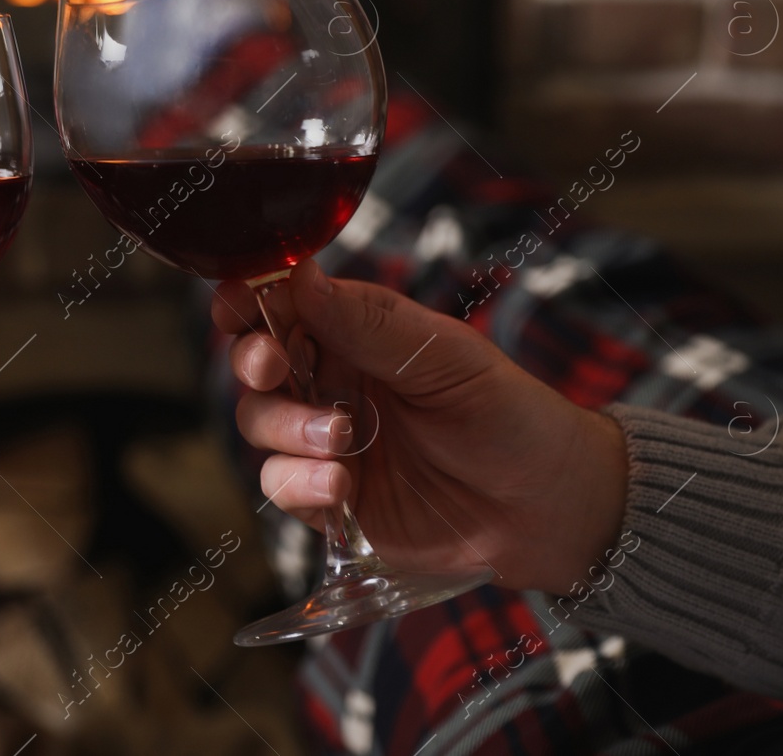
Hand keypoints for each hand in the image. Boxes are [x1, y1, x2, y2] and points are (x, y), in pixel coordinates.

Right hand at [213, 260, 627, 593]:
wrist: (547, 508)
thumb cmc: (508, 414)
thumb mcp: (445, 355)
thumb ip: (368, 321)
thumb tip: (300, 274)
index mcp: (356, 334)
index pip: (282, 306)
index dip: (249, 301)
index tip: (235, 304)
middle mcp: (333, 383)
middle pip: (256, 365)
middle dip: (253, 362)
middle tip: (272, 367)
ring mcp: (328, 443)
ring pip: (261, 424)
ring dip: (286, 427)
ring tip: (341, 440)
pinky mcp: (330, 500)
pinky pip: (283, 485)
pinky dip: (300, 484)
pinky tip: (341, 488)